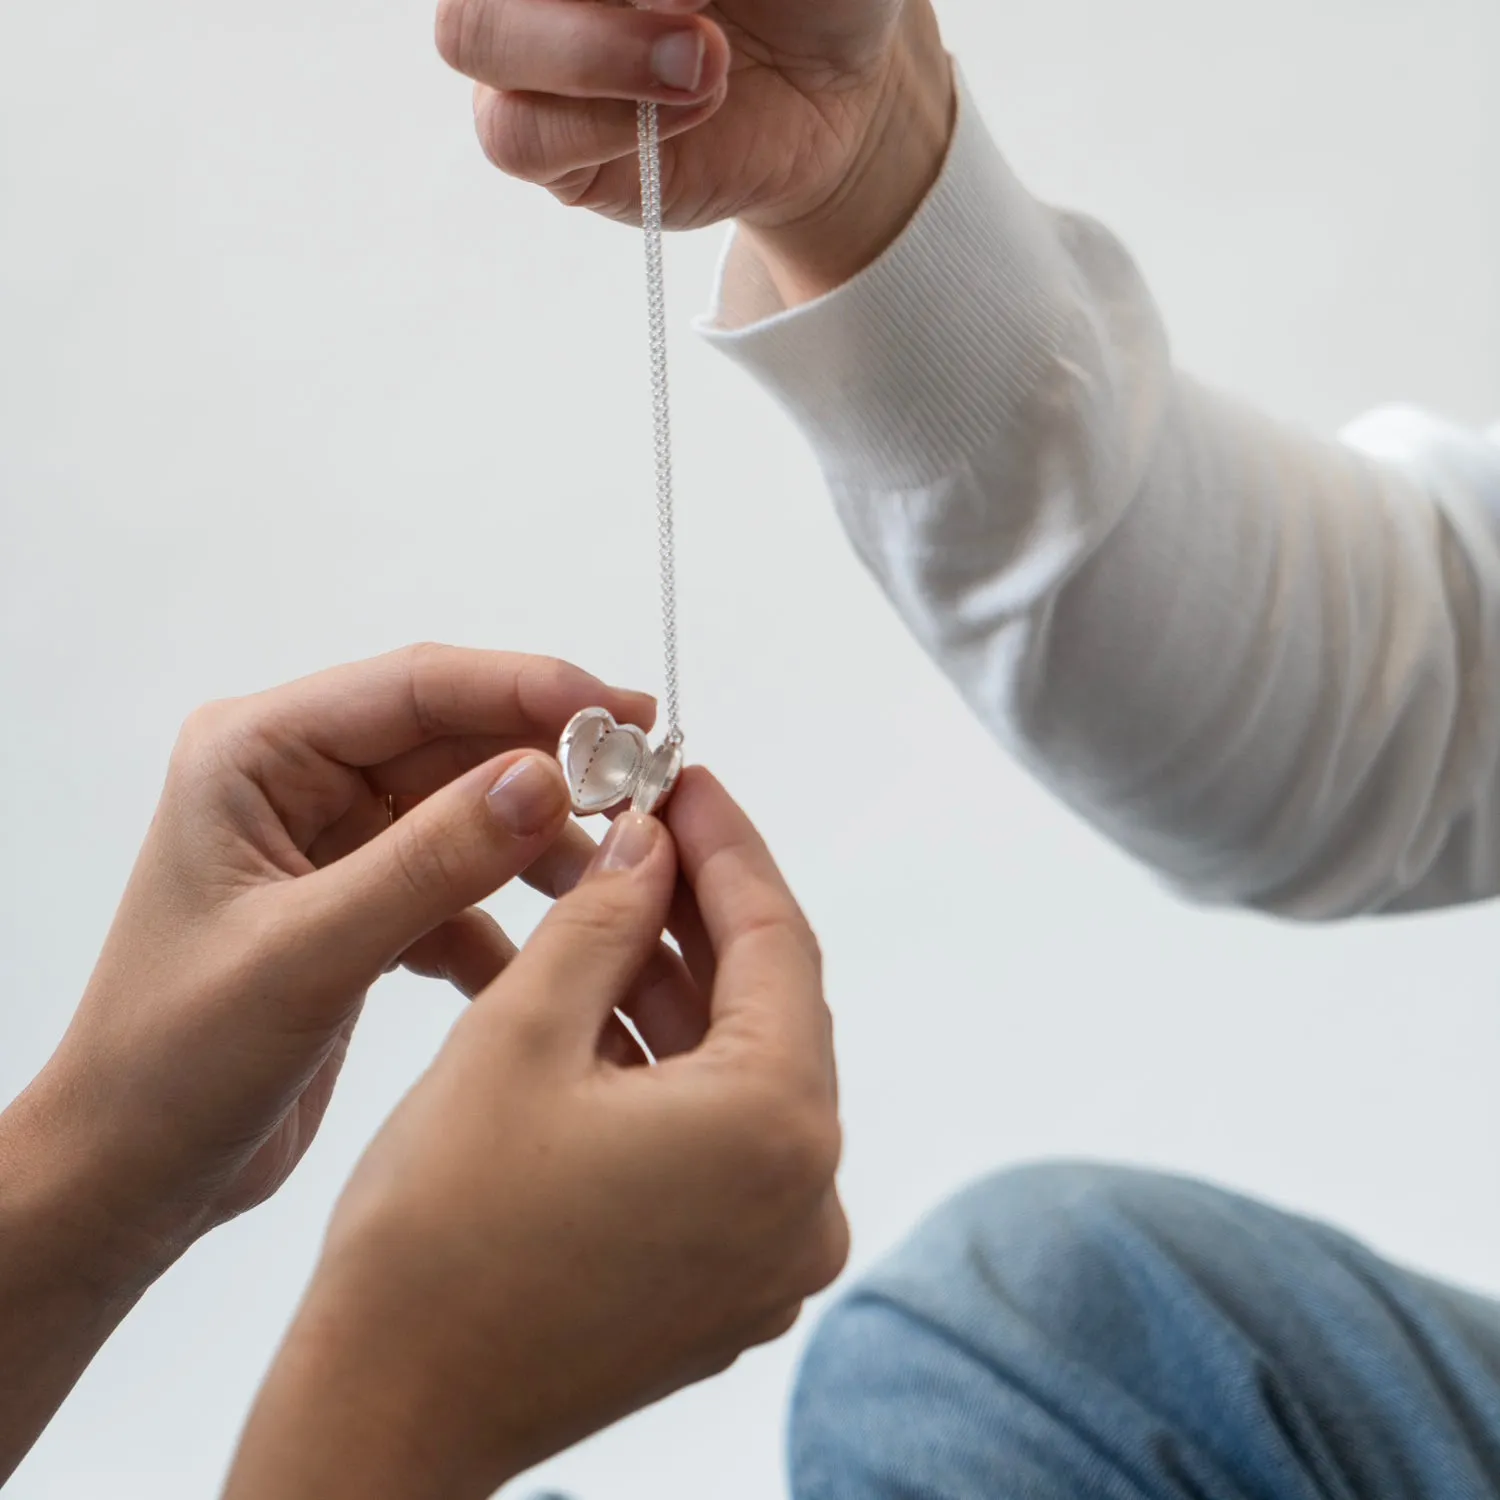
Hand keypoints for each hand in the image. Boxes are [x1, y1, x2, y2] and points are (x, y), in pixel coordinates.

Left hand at [23, 644, 652, 1272]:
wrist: (130, 1175)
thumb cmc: (174, 1065)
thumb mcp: (307, 956)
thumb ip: (429, 863)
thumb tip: (547, 779)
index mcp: (257, 754)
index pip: (416, 687)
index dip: (529, 689)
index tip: (626, 716)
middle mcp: (300, 780)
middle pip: (457, 741)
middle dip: (554, 767)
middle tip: (654, 794)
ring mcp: (338, 842)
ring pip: (473, 811)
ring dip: (546, 845)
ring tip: (623, 882)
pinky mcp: (368, 903)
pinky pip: (465, 883)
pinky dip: (512, 917)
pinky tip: (554, 960)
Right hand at [223, 771, 847, 1499]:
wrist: (385, 1415)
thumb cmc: (438, 1242)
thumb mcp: (520, 1032)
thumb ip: (605, 917)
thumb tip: (652, 841)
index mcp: (777, 1131)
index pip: (778, 941)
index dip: (728, 845)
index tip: (691, 779)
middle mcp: (806, 1199)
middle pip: (765, 1006)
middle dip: (700, 910)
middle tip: (647, 826)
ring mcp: (773, 1251)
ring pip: (736, 1070)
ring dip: (676, 984)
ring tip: (613, 899)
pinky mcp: (729, 1279)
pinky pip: (717, 1137)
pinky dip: (668, 1065)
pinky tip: (606, 1001)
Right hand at [435, 0, 955, 297]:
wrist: (839, 87)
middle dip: (586, 0)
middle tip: (695, 3)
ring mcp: (529, 56)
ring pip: (472, 36)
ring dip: (589, 51)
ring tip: (703, 64)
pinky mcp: (552, 147)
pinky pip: (518, 137)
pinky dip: (598, 124)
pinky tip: (686, 110)